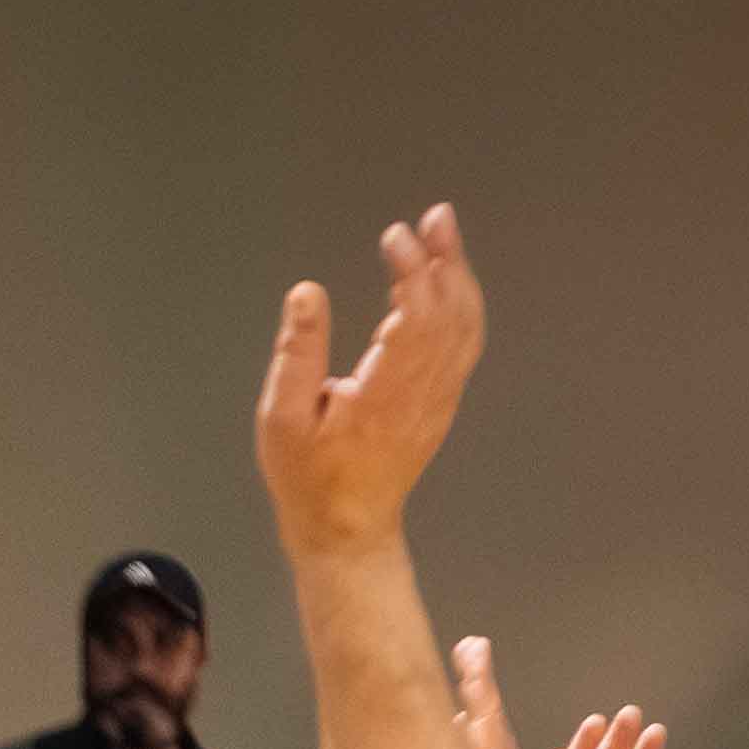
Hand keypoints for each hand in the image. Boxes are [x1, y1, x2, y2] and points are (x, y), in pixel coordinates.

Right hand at [254, 202, 484, 556]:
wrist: (347, 530)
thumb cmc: (309, 479)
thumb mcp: (282, 420)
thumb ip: (296, 354)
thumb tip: (307, 293)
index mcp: (385, 397)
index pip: (416, 318)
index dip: (413, 271)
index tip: (395, 237)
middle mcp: (423, 394)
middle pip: (452, 313)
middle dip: (446, 260)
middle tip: (435, 218)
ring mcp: (439, 399)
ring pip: (466, 325)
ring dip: (459, 276)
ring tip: (444, 235)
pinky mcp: (442, 402)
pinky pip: (464, 343)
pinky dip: (461, 303)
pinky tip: (446, 280)